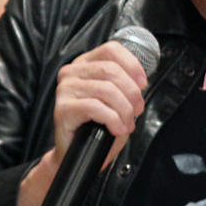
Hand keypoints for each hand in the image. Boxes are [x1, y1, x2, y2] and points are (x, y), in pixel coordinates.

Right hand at [17, 39, 149, 205]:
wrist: (78, 156)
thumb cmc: (96, 128)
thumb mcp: (115, 101)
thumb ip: (124, 86)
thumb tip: (140, 81)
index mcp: (84, 64)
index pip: (111, 50)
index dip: (132, 65)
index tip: (143, 84)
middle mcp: (71, 72)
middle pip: (111, 71)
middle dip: (132, 93)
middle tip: (137, 111)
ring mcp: (65, 89)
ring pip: (107, 90)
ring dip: (124, 110)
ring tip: (127, 123)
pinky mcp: (63, 109)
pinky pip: (97, 108)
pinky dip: (113, 120)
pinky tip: (117, 129)